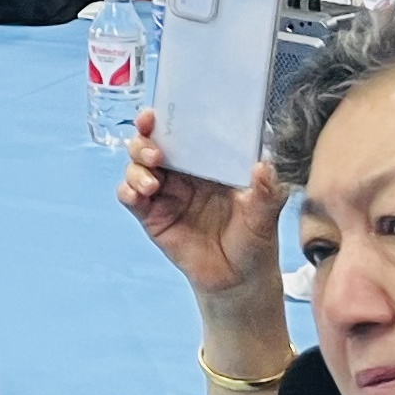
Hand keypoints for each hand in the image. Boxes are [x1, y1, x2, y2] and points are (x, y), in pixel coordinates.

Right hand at [117, 106, 285, 309]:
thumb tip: (263, 166)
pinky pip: (130, 197)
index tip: (156, 114)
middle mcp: (183, 174)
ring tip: (152, 184)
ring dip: (136, 168)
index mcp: (207, 164)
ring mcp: (165, 195)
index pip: (182, 133)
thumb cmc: (255, 241)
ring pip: (136, 167)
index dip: (166, 120)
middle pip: (151, 144)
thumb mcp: (266, 216)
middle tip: (155, 152)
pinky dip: (128, 191)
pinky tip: (137, 195)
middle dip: (143, 141)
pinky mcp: (152, 217)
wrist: (239, 280)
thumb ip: (267, 192)